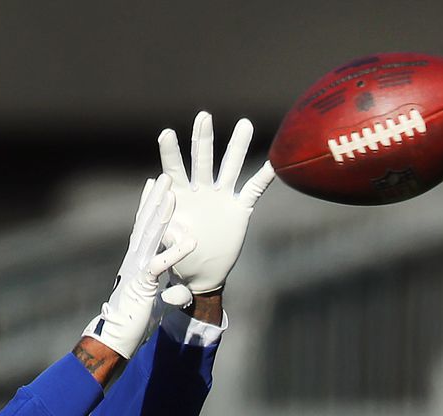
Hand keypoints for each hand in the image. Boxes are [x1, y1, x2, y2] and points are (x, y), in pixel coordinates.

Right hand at [82, 174, 195, 358]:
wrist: (116, 336)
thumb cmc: (133, 318)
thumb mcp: (151, 296)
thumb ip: (163, 287)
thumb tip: (175, 288)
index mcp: (136, 259)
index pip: (143, 226)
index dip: (148, 204)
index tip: (154, 185)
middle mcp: (134, 259)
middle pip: (145, 222)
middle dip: (155, 198)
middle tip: (163, 176)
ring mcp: (136, 269)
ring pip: (150, 236)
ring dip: (162, 214)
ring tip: (172, 194)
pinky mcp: (142, 283)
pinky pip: (160, 265)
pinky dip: (175, 253)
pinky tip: (190, 242)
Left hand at [158, 112, 275, 297]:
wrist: (202, 274)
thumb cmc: (179, 259)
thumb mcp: (167, 248)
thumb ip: (167, 233)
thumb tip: (168, 219)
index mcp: (180, 197)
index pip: (173, 170)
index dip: (170, 152)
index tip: (166, 133)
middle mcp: (201, 191)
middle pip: (202, 159)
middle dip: (203, 138)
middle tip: (203, 115)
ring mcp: (222, 197)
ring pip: (231, 167)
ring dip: (237, 146)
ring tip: (244, 124)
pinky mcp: (240, 209)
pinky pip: (254, 190)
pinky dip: (264, 177)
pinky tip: (275, 162)